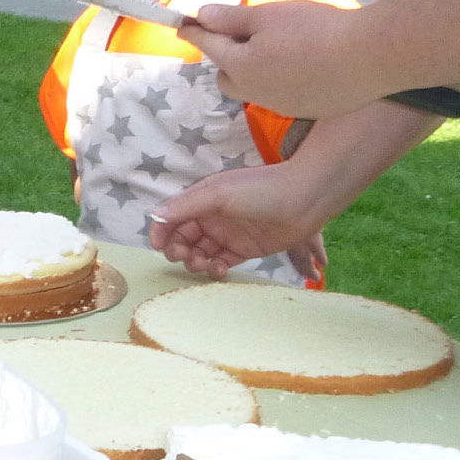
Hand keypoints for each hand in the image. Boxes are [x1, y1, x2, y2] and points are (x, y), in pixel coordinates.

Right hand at [148, 159, 338, 279]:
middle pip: (183, 237)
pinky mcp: (243, 250)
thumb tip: (155, 216)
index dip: (161, 231)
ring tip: (203, 264)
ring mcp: (227, 234)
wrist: (304, 200)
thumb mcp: (218, 193)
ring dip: (195, 261)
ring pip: (200, 252)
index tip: (158, 246)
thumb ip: (186, 206)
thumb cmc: (260, 190)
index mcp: (202, 198)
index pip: (172, 216)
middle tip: (185, 256)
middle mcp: (212, 216)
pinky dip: (215, 269)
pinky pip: (221, 263)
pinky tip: (219, 269)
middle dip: (178, 249)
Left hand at [179, 0, 383, 119]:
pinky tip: (303, 63)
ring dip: (254, 70)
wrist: (368, 57)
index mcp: (240, 67)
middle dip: (226, 56)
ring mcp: (282, 105)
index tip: (184, 24)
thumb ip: (231, 18)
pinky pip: (281, 94)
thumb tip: (201, 16)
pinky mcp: (307, 110)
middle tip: (242, 33)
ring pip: (254, 87)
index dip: (195, 31)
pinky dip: (281, 80)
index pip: (208, 46)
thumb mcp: (268, 14)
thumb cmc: (315, 29)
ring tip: (276, 47)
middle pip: (226, 75)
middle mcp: (255, 92)